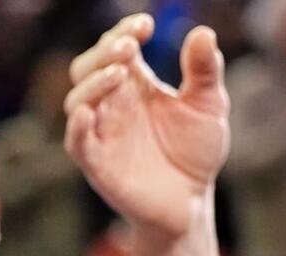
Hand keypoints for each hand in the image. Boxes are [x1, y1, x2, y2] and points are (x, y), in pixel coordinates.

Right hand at [65, 13, 229, 235]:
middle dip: (102, 53)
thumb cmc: (194, 152)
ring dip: (93, 84)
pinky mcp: (98, 165)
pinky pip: (77, 144)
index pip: (115, 49)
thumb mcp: (208, 105)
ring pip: (76, 102)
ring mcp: (101, 135)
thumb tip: (203, 32)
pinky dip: (77, 128)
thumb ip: (204, 70)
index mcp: (134, 86)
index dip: (124, 31)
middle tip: (129, 45)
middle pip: (86, 70)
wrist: (192, 202)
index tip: (145, 24)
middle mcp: (112, 106)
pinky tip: (88, 113)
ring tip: (119, 74)